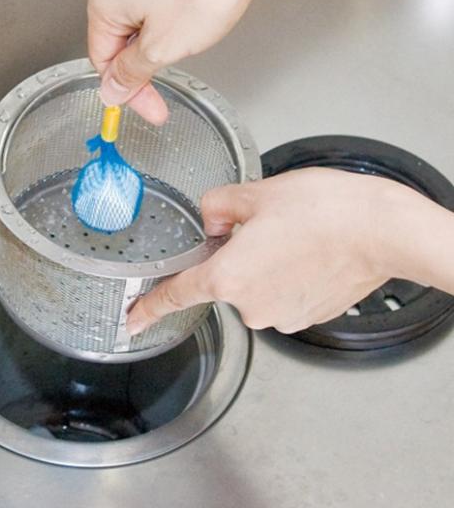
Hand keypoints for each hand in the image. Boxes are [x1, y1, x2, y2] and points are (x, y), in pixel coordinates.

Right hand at [88, 0, 355, 122]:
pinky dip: (170, 24)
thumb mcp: (161, 47)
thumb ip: (131, 72)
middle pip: (119, 41)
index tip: (147, 107)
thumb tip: (112, 89)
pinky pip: (159, 4)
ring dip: (157, 48)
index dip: (125, 90)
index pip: (102, 59)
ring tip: (184, 50)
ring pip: (140, 23)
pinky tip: (190, 29)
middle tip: (163, 97)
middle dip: (142, 71)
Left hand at [126, 168, 453, 334]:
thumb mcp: (256, 193)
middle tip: (264, 229)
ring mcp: (280, 316)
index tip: (133, 321)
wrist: (380, 230)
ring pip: (254, 286)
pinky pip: (280, 294)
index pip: (176, 295)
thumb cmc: (324, 211)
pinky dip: (284, 277)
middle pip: (224, 280)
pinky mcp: (305, 317)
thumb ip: (217, 207)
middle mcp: (250, 305)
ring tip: (293, 240)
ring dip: (263, 266)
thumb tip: (212, 220)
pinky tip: (305, 254)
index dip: (148, 308)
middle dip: (234, 256)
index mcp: (228, 276)